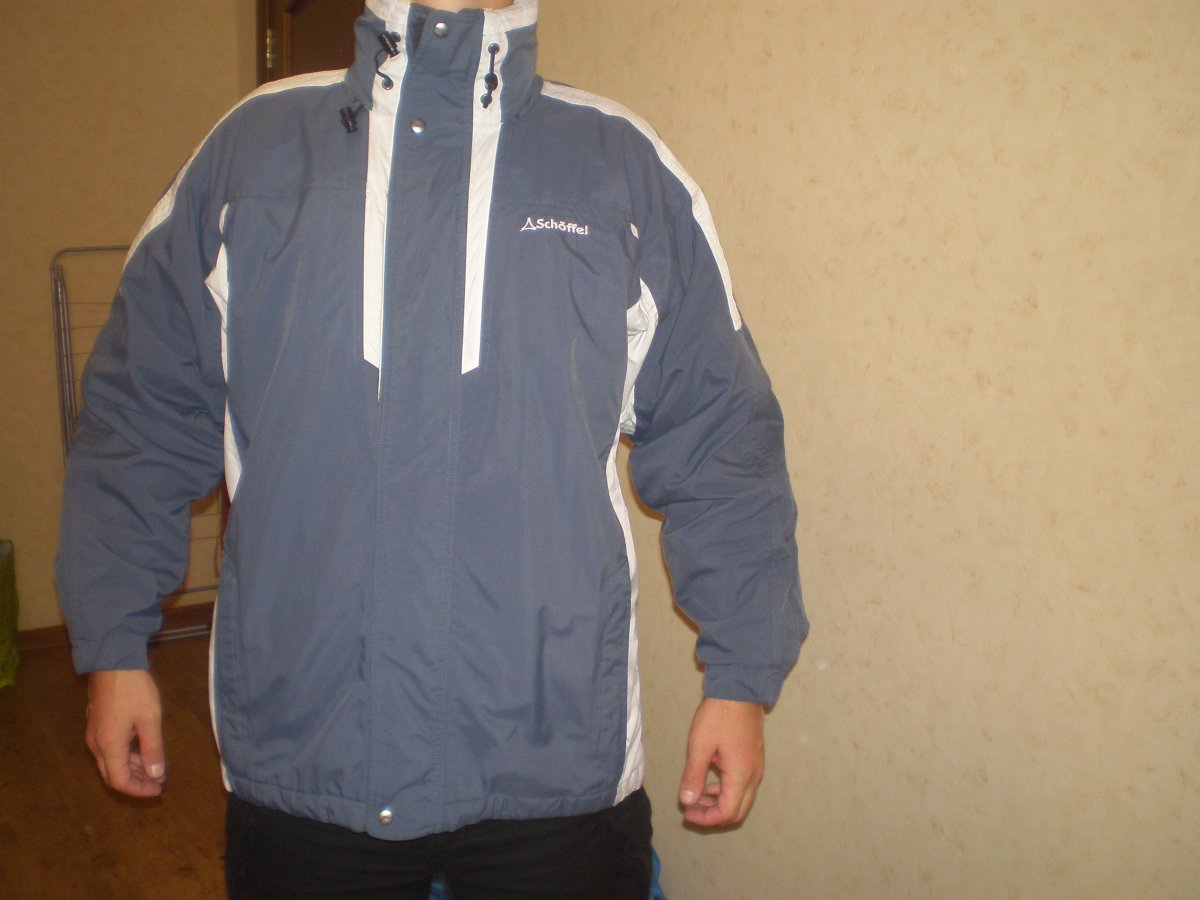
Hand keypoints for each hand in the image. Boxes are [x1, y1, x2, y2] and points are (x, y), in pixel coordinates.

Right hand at [85, 669, 166, 797]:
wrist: (113, 661)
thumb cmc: (134, 689)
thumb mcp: (150, 719)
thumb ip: (153, 749)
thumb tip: (155, 774)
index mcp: (108, 746)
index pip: (119, 781)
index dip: (139, 789)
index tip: (158, 789)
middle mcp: (96, 744)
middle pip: (113, 774)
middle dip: (136, 781)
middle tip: (159, 781)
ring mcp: (94, 733)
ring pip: (111, 761)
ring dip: (132, 768)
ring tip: (155, 767)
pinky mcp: (97, 724)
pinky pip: (110, 749)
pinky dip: (127, 755)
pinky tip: (143, 751)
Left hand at [678, 697, 764, 826]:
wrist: (740, 689)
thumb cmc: (719, 716)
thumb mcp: (700, 746)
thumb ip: (694, 776)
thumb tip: (687, 801)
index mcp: (741, 776)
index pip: (727, 812)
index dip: (706, 819)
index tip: (687, 812)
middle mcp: (754, 776)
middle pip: (738, 811)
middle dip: (713, 815)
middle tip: (691, 808)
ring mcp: (757, 767)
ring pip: (742, 799)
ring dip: (719, 803)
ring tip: (696, 795)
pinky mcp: (754, 759)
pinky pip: (743, 786)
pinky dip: (726, 791)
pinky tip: (710, 780)